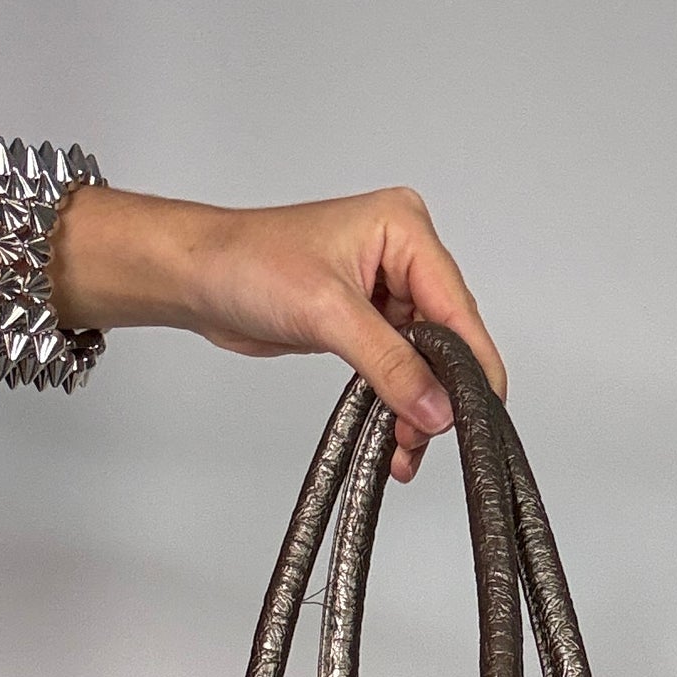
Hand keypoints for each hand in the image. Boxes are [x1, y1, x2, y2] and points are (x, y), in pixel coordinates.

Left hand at [55, 185, 505, 479]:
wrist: (199, 277)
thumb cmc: (248, 265)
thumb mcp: (327, 314)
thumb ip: (389, 363)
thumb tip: (436, 406)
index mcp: (404, 229)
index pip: (456, 306)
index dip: (470, 365)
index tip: (478, 415)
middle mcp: (402, 254)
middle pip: (447, 336)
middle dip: (441, 392)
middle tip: (430, 438)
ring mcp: (386, 288)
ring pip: (425, 359)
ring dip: (418, 406)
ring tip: (406, 447)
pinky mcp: (366, 319)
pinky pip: (398, 366)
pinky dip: (398, 401)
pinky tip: (396, 433)